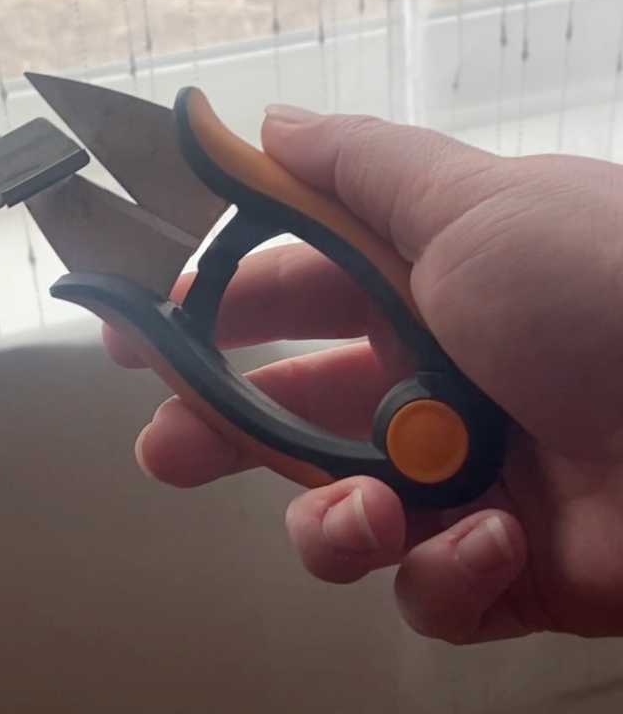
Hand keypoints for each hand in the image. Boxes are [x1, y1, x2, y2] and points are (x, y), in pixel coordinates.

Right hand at [109, 107, 622, 642]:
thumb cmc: (604, 293)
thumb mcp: (474, 206)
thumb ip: (356, 167)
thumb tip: (269, 123)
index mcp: (417, 293)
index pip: (279, 301)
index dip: (202, 316)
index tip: (137, 338)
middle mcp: (427, 384)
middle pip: (282, 418)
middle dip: (216, 435)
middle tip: (169, 449)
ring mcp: (460, 480)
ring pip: (336, 519)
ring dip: (332, 524)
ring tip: (370, 511)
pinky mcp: (501, 571)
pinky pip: (425, 590)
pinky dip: (442, 576)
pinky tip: (489, 545)